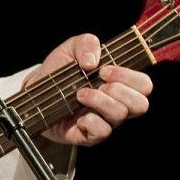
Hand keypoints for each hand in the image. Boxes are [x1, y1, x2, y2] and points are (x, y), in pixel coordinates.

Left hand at [23, 33, 152, 146]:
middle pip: (141, 105)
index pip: (144, 85)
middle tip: (96, 82)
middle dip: (118, 90)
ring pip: (120, 115)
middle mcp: (117, 105)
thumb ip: (86, 43)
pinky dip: (90, 120)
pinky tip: (78, 114)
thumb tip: (94, 60)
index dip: (129, 77)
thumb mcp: (70, 49)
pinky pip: (102, 132)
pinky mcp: (90, 136)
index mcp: (119, 84)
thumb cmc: (59, 73)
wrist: (35, 93)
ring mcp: (105, 122)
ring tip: (80, 94)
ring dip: (99, 101)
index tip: (104, 70)